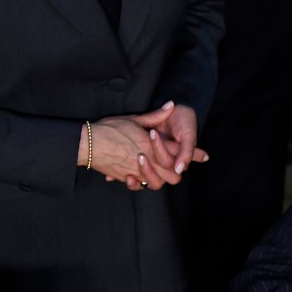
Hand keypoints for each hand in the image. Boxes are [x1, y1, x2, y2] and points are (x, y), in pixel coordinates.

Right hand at [80, 103, 204, 189]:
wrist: (88, 143)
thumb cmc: (109, 128)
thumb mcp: (133, 119)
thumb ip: (155, 116)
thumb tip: (172, 105)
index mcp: (151, 144)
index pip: (178, 151)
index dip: (193, 154)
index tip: (203, 156)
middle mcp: (147, 160)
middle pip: (172, 175)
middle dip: (176, 171)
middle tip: (176, 165)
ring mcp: (137, 171)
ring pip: (157, 183)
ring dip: (158, 178)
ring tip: (156, 170)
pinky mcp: (125, 177)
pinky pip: (138, 185)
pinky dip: (139, 183)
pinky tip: (138, 177)